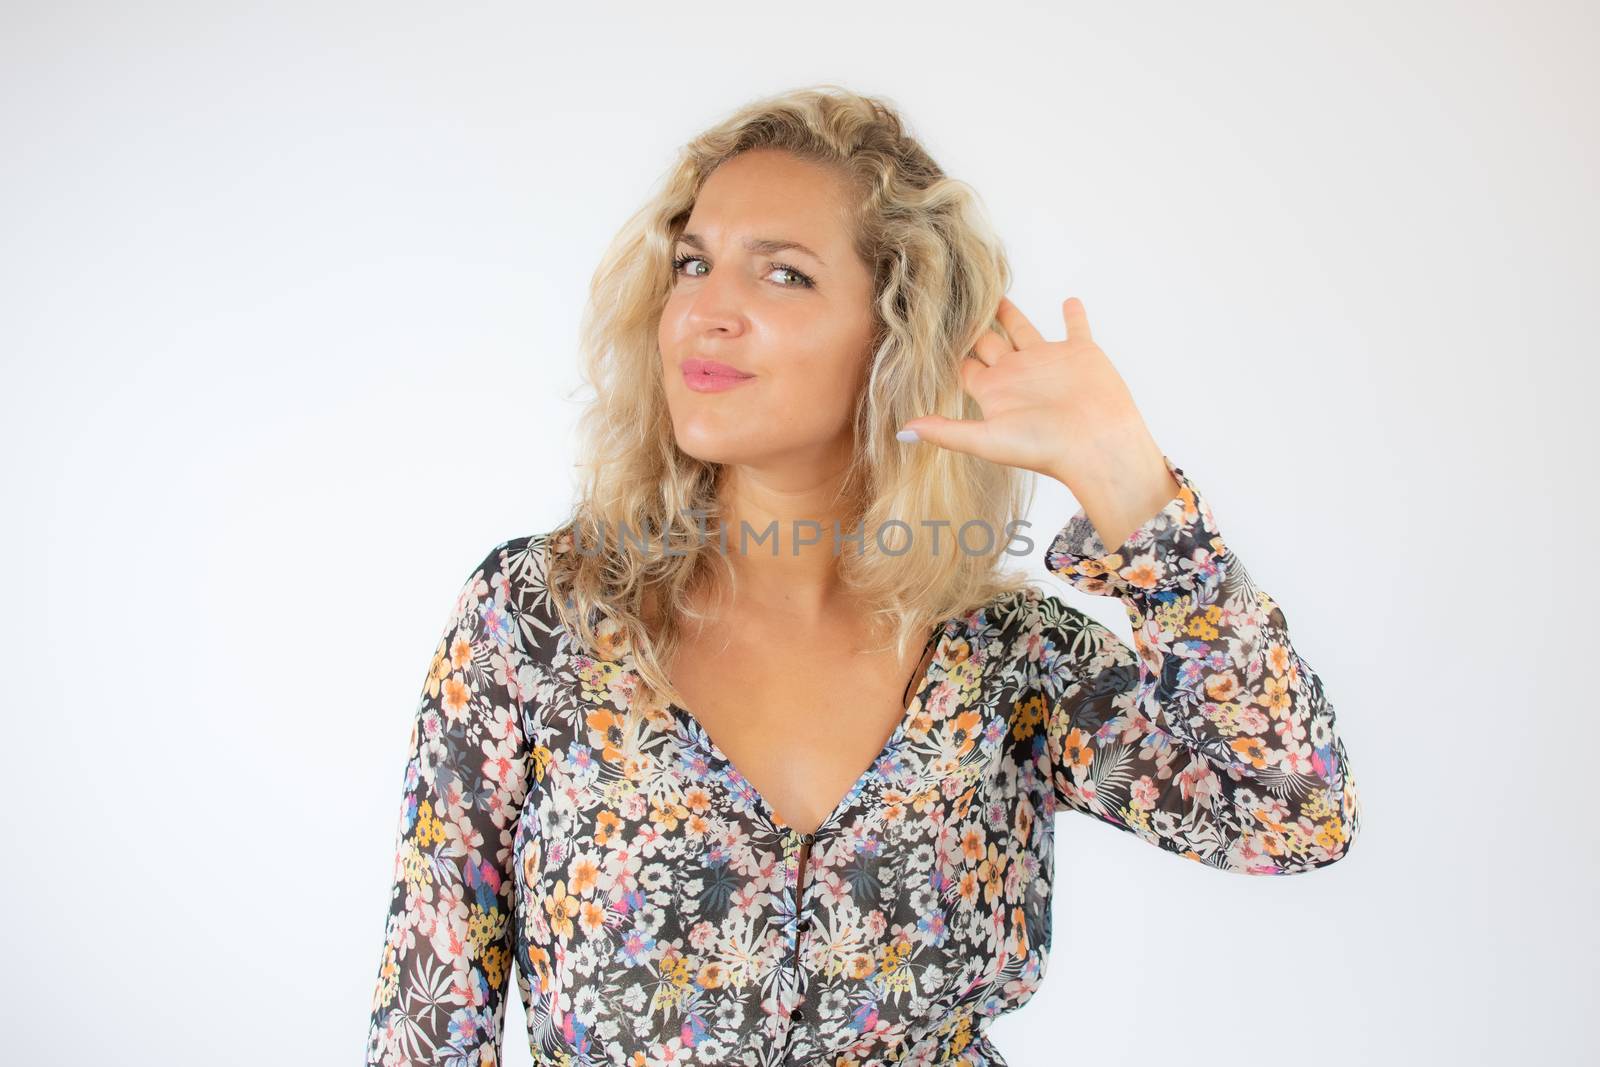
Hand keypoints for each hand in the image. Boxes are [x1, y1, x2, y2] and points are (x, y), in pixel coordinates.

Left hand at [898, 296, 1179, 548]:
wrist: (1097, 446)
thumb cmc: (1044, 448)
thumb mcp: (987, 440)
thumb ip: (946, 432)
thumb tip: (901, 433)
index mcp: (994, 391)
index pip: (964, 365)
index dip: (948, 349)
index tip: (930, 325)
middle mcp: (1017, 374)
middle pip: (989, 343)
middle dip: (973, 324)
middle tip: (957, 297)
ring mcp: (1049, 362)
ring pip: (1024, 330)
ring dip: (1011, 314)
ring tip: (998, 295)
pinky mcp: (1080, 354)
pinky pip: (1075, 328)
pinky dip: (1073, 315)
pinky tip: (1069, 300)